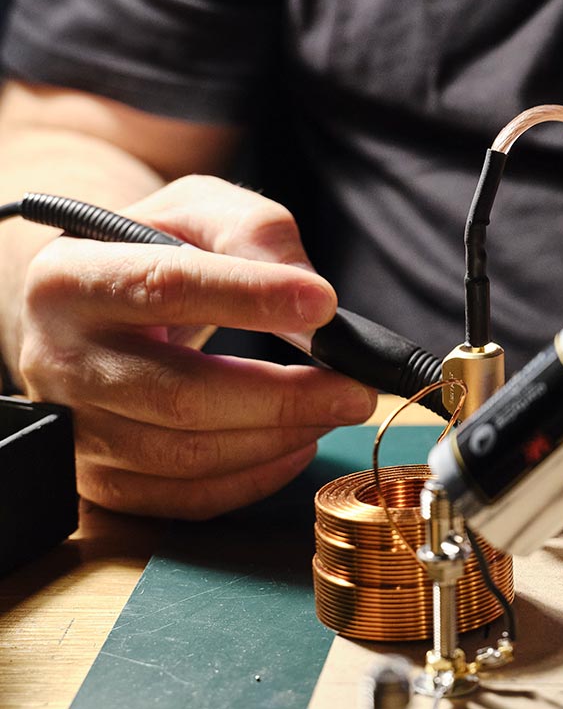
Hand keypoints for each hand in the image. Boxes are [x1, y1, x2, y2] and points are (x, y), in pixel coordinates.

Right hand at [14, 176, 376, 518]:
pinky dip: (255, 477)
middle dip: (284, 397)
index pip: (164, 286)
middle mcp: (61, 359)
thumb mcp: (199, 210)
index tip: (325, 306)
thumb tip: (312, 297)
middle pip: (179, 395)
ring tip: (335, 409)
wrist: (94, 304)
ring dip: (279, 438)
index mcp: (71, 280)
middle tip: (355, 390)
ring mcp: (76, 428)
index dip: (250, 298)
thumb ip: (255, 233)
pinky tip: (298, 444)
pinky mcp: (101, 478)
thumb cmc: (155, 251)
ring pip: (186, 455)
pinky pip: (186, 498)